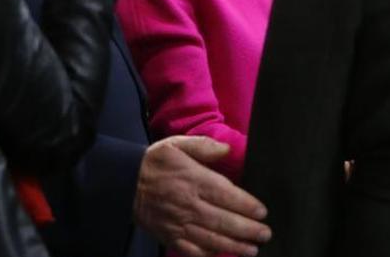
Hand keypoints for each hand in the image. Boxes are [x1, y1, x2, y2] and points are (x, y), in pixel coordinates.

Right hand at [134, 136, 271, 256]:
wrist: (124, 182)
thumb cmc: (155, 163)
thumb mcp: (177, 145)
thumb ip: (204, 146)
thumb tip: (227, 149)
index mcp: (193, 180)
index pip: (226, 195)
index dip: (247, 205)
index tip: (262, 212)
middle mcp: (188, 204)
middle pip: (224, 221)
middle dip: (248, 230)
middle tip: (265, 234)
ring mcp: (179, 224)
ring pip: (212, 239)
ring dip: (235, 246)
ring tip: (252, 249)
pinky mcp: (170, 237)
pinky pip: (192, 251)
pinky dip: (209, 255)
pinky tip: (223, 255)